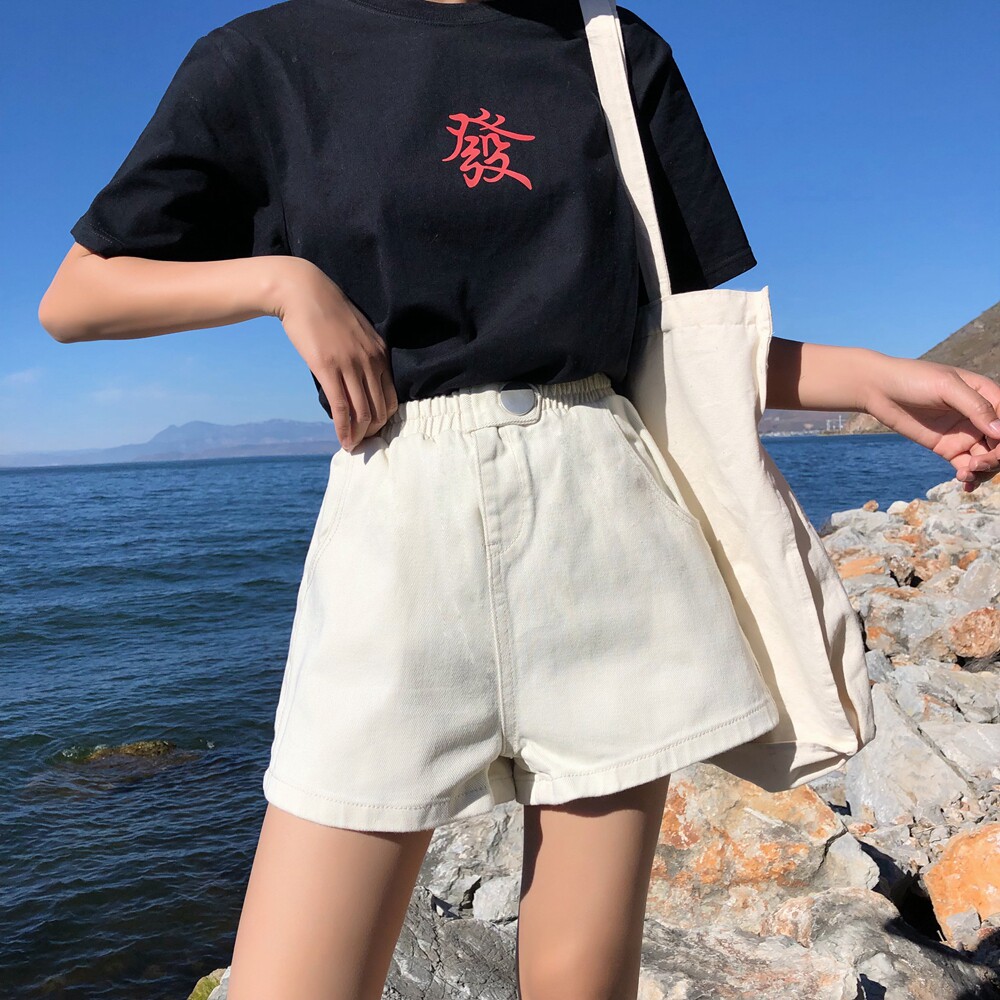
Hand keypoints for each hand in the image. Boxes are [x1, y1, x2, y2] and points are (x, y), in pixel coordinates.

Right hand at [266, 257, 396, 450]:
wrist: (303, 291)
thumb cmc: (327, 311)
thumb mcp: (357, 332)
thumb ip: (365, 355)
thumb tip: (362, 380)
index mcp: (381, 353)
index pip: (391, 397)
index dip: (384, 420)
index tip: (373, 430)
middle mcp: (371, 361)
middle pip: (380, 409)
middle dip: (372, 432)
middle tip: (363, 444)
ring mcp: (351, 365)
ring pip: (362, 412)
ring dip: (358, 435)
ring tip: (352, 447)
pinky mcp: (328, 368)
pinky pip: (342, 407)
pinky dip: (344, 428)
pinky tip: (343, 440)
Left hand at [859, 354, 999, 492]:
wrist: (879, 389)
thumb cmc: (913, 379)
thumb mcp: (946, 387)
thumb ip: (975, 407)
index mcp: (988, 395)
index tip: (996, 450)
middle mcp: (980, 417)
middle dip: (996, 458)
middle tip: (977, 465)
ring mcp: (964, 434)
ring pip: (987, 458)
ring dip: (984, 470)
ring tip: (966, 473)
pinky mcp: (947, 448)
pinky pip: (967, 466)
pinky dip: (971, 476)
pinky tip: (965, 482)